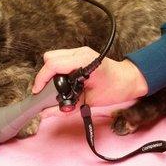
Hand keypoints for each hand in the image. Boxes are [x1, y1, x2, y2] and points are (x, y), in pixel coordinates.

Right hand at [32, 46, 148, 106]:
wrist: (128, 81)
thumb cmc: (113, 90)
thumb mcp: (88, 102)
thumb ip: (66, 108)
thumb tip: (46, 113)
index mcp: (83, 61)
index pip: (53, 65)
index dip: (41, 79)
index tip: (37, 92)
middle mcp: (79, 53)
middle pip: (50, 58)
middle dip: (45, 75)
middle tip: (46, 92)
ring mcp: (80, 51)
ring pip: (53, 56)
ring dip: (50, 72)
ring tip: (55, 87)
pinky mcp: (80, 54)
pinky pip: (61, 58)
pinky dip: (58, 69)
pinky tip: (63, 80)